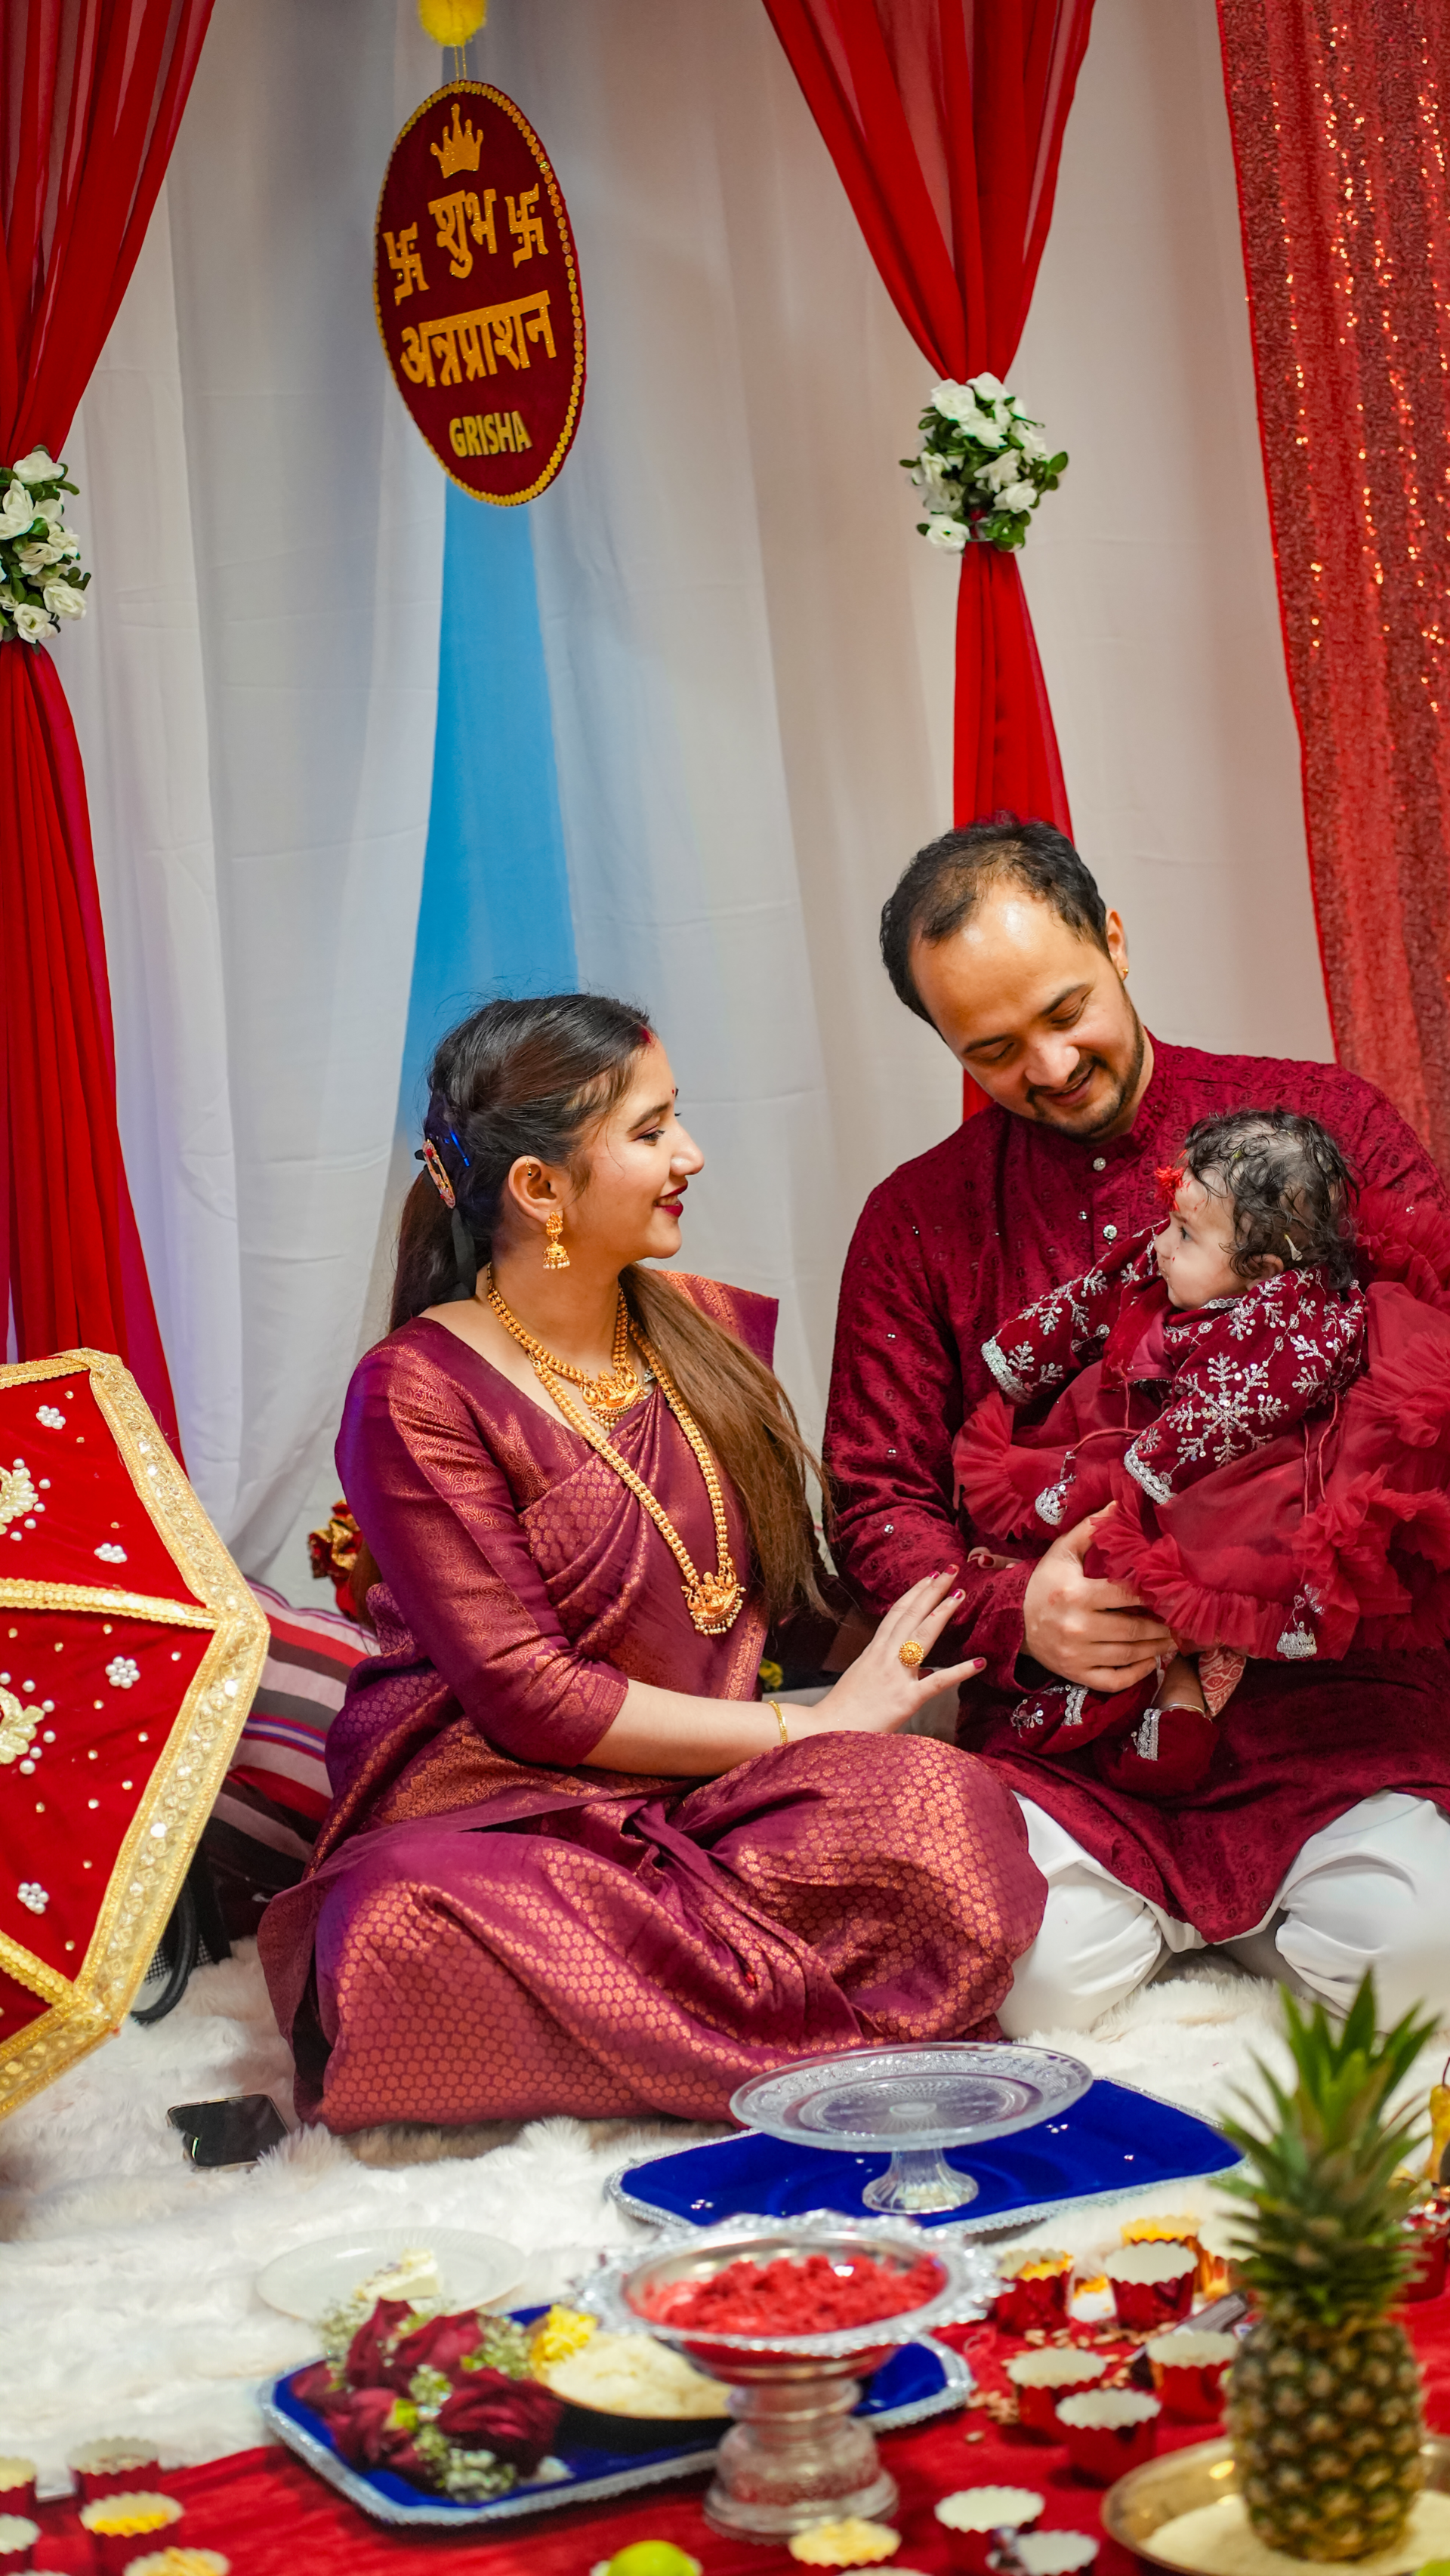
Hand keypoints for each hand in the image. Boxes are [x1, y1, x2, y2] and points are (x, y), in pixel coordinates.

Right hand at [796, 1572, 984, 1737]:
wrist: (823, 1730)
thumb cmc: (840, 1711)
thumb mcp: (860, 1680)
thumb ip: (882, 1670)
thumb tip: (911, 1670)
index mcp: (873, 1652)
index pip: (896, 1614)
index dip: (914, 1594)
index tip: (929, 1577)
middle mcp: (885, 1657)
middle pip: (911, 1615)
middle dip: (932, 1591)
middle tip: (951, 1571)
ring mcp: (896, 1676)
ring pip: (922, 1636)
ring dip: (942, 1613)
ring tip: (960, 1595)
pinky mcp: (905, 1700)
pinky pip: (938, 1683)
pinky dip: (960, 1672)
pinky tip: (979, 1663)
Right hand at [1021, 1510, 1175, 1691]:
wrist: (1014, 1621)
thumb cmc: (1045, 1583)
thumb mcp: (1062, 1552)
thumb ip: (1091, 1529)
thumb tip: (1119, 1503)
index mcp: (1075, 1594)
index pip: (1125, 1595)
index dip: (1152, 1595)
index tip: (1171, 1593)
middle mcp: (1076, 1627)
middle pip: (1132, 1630)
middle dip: (1161, 1627)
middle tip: (1180, 1622)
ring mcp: (1076, 1654)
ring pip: (1127, 1655)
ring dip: (1156, 1649)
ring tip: (1173, 1640)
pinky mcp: (1076, 1674)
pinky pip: (1114, 1679)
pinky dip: (1137, 1674)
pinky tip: (1151, 1662)